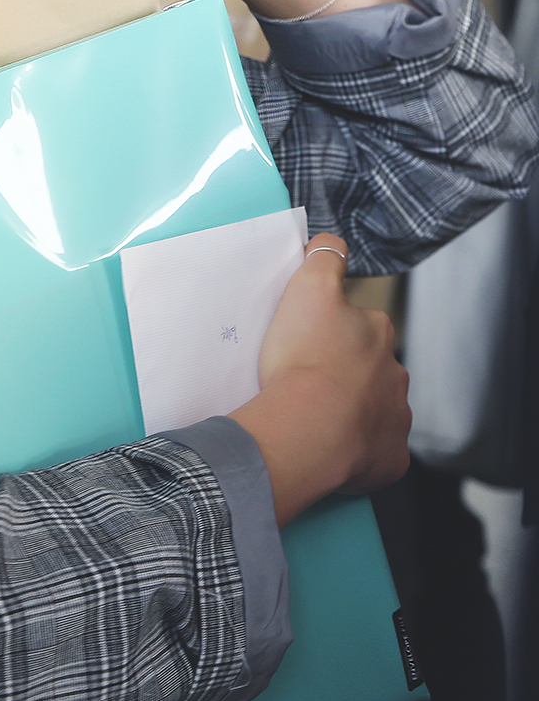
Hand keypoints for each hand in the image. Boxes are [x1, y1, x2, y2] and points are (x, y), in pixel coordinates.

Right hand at [231, 235, 409, 525]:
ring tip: (314, 415)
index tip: (310, 342)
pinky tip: (331, 446)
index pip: (361, 325)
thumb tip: (332, 243)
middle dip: (347, 373)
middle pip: (370, 369)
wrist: (307, 430)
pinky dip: (357, 449)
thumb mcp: (309, 288)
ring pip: (374, 409)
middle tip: (308, 380)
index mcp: (378, 334)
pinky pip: (374, 451)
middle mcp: (395, 375)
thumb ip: (325, 256)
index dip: (334, 331)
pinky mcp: (390, 458)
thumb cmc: (305, 359)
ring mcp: (395, 419)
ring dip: (352, 410)